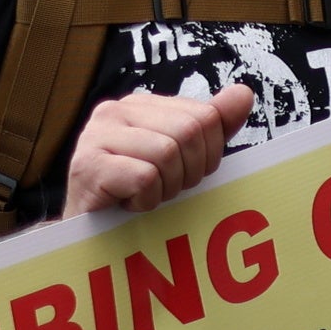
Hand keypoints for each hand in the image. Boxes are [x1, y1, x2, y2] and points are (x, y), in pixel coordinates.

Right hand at [63, 83, 252, 216]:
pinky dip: (147, 200)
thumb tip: (244, 94)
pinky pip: (144, 178)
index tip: (184, 173)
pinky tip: (130, 204)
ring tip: (145, 195)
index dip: (208, 154)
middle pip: (188, 132)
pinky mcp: (87, 165)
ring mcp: (95, 136)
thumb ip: (213, 125)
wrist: (90, 236)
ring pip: (167, 154)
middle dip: (189, 171)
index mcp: (140, 105)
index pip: (205, 116)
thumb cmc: (136, 194)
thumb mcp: (182, 157)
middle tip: (164, 187)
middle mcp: (114, 111)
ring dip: (166, 187)